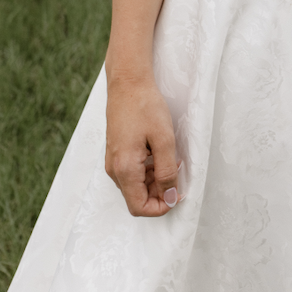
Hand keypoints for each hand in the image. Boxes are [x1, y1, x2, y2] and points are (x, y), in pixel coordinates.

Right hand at [105, 75, 182, 215]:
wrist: (128, 83)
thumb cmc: (145, 107)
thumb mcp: (164, 139)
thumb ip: (167, 172)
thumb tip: (169, 197)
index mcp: (125, 169)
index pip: (139, 207)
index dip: (160, 207)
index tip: (178, 194)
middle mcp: (115, 170)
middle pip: (137, 197)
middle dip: (160, 191)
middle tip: (178, 171)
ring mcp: (113, 162)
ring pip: (136, 185)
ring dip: (156, 180)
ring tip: (172, 158)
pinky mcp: (116, 153)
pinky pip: (132, 172)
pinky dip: (148, 170)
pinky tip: (160, 152)